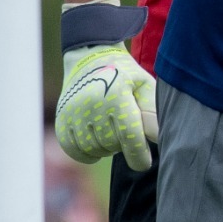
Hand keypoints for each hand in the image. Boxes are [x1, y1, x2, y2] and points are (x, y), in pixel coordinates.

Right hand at [53, 43, 157, 170]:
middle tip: (127, 131)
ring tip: (112, 132)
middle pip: (112, 144)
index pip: (129, 136)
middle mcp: (91, 105)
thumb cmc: (125, 75)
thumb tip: (161, 139)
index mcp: (117, 96)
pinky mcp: (61, 120)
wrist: (90, 57)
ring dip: (106, 148)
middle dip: (123, 145)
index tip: (144, 163)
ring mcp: (73, 113)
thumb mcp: (144, 86)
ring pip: (93, 149)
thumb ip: (152, 113)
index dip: (138, 155)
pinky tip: (97, 144)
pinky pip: (74, 150)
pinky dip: (87, 153)